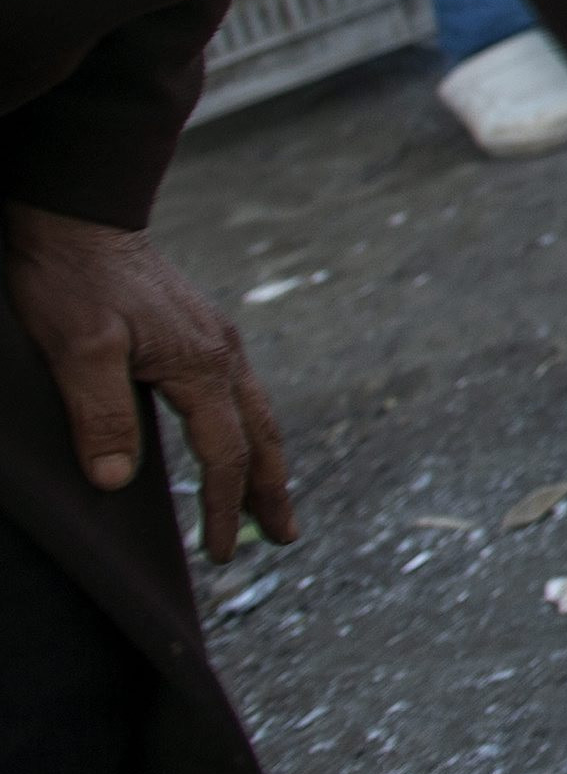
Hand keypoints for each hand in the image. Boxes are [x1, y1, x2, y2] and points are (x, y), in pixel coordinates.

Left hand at [6, 206, 295, 563]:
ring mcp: (216, 339)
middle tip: (285, 536)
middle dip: (274, 490)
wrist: (80, 220)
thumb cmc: (74, 283)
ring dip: (267, 460)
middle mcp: (222, 353)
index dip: (226, 508)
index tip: (222, 553)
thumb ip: (100, 414)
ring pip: (257, 412)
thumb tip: (117, 481)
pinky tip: (235, 436)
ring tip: (273, 497)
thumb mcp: (76, 350)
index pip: (226, 454)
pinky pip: (239, 392)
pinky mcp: (201, 329)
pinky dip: (248, 428)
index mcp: (201, 364)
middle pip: (263, 435)